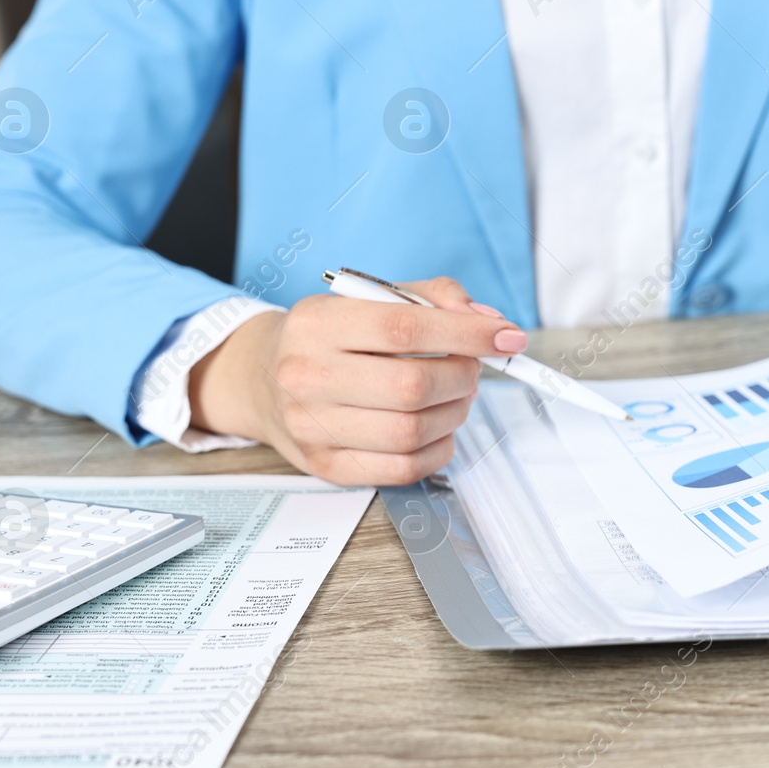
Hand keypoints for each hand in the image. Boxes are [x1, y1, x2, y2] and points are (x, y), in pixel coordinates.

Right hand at [187, 277, 527, 484]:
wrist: (262, 378)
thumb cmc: (327, 338)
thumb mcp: (368, 299)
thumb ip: (432, 298)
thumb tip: (487, 320)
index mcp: (317, 324)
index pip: (405, 328)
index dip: (467, 333)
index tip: (506, 336)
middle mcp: (306, 375)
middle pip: (412, 386)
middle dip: (462, 377)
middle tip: (472, 368)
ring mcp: (312, 426)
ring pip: (411, 432)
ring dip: (454, 414)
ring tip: (454, 395)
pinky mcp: (325, 465)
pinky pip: (401, 469)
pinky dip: (437, 450)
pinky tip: (436, 428)